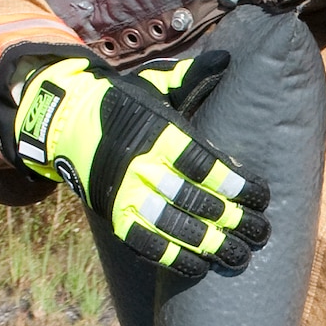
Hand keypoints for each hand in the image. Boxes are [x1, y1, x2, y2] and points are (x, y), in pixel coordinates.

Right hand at [12, 53, 270, 276]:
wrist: (63, 122)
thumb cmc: (122, 104)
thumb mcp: (154, 86)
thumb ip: (191, 78)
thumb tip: (226, 58)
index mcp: (157, 132)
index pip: (203, 164)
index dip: (236, 184)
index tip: (263, 196)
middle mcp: (140, 165)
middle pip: (194, 199)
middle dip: (233, 220)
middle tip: (263, 232)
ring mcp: (123, 193)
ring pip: (172, 226)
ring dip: (210, 244)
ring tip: (242, 255)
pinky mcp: (111, 214)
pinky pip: (144, 243)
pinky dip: (173, 258)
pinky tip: (201, 266)